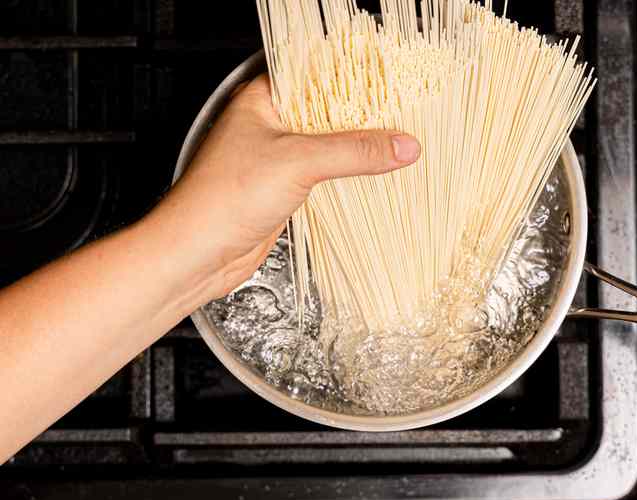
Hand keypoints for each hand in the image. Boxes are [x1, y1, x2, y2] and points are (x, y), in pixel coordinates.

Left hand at [153, 75, 420, 303]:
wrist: (199, 250)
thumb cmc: (225, 197)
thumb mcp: (299, 162)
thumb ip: (354, 152)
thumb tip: (403, 145)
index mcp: (261, 100)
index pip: (315, 76)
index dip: (352, 80)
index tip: (389, 89)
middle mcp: (268, 125)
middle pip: (327, 113)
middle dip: (363, 119)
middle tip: (401, 121)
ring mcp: (276, 159)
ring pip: (327, 147)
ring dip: (357, 151)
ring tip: (394, 148)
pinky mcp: (284, 190)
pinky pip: (324, 176)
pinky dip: (347, 178)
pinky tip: (371, 180)